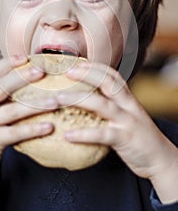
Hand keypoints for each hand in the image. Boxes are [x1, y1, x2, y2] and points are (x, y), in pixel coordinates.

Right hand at [0, 56, 57, 199]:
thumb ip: (0, 98)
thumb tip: (28, 84)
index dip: (9, 63)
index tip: (25, 57)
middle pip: (2, 86)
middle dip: (22, 76)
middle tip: (41, 70)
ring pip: (13, 110)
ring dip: (36, 105)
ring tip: (55, 101)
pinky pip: (16, 133)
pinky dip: (33, 129)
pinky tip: (49, 127)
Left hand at [57, 61, 177, 203]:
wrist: (161, 158)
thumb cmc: (138, 136)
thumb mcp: (127, 115)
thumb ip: (112, 106)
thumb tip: (86, 100)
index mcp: (127, 99)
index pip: (112, 75)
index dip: (95, 66)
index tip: (77, 62)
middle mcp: (128, 105)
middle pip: (107, 83)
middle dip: (87, 74)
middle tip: (66, 71)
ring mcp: (127, 121)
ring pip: (102, 105)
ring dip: (78, 99)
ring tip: (58, 99)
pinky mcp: (125, 138)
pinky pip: (102, 134)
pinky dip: (84, 134)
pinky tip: (68, 135)